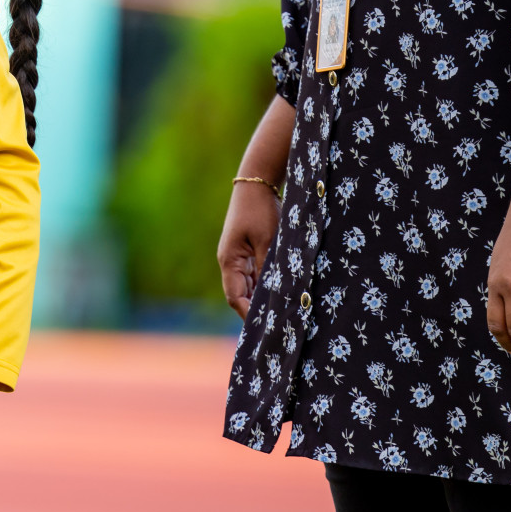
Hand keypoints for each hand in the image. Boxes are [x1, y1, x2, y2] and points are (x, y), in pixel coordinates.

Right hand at [217, 180, 280, 316]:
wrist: (256, 183)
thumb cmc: (260, 210)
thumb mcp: (268, 241)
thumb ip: (268, 268)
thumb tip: (274, 296)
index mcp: (229, 261)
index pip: (235, 297)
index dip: (249, 315)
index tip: (267, 328)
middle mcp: (230, 262)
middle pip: (240, 295)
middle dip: (256, 310)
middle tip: (277, 326)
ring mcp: (238, 256)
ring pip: (248, 286)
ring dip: (261, 299)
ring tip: (280, 314)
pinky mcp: (247, 250)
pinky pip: (254, 275)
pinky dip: (265, 285)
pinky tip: (279, 292)